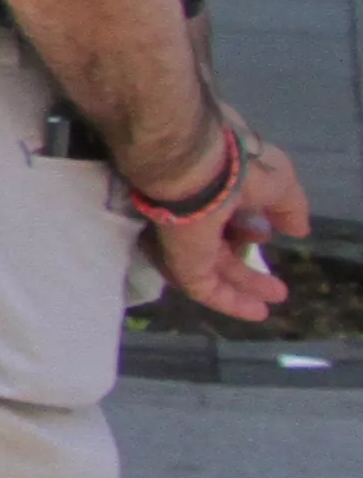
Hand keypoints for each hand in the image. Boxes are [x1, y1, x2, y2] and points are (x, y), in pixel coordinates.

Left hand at [146, 122, 315, 322]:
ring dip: (244, 285)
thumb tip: (297, 229)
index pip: (228, 214)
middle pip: (220, 246)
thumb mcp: (279, 181)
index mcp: (212, 189)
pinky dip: (230, 302)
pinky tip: (256, 312)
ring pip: (215, 268)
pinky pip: (205, 287)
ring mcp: (184, 237)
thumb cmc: (235, 165)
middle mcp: (194, 213)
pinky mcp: (180, 260)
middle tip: (274, 284)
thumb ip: (288, 207)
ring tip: (274, 297)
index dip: (249, 229)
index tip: (267, 238)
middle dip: (247, 264)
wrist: (194, 168)